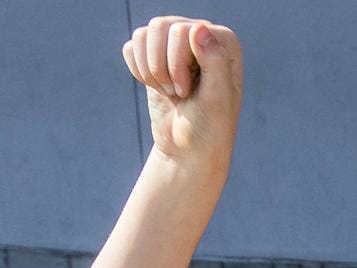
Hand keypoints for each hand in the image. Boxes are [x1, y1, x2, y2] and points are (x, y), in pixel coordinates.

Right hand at [123, 17, 240, 167]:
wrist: (188, 151)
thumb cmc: (209, 129)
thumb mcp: (217, 100)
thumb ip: (215, 62)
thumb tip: (199, 27)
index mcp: (223, 42)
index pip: (184, 30)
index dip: (179, 63)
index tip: (190, 90)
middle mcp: (201, 34)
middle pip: (161, 27)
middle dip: (164, 68)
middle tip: (179, 93)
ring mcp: (176, 43)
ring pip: (144, 34)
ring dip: (151, 71)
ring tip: (170, 92)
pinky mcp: (155, 55)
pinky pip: (132, 46)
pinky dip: (139, 71)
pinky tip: (156, 88)